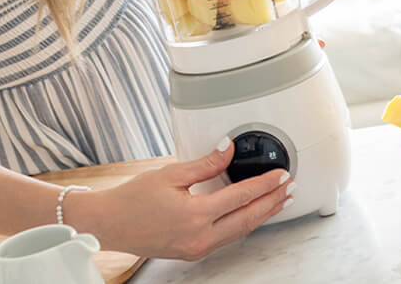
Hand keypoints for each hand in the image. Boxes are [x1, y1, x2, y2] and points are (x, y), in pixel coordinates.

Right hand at [77, 140, 293, 259]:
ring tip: (279, 201)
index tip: (281, 175)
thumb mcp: (170, 173)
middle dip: (272, 203)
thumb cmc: (132, 198)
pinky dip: (243, 224)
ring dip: (262, 215)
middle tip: (290, 188)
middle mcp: (199, 237)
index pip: (240, 197)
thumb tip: (228, 149)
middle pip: (248, 219)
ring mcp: (197, 248)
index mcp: (195, 214)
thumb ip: (204, 163)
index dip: (264, 185)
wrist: (110, 223)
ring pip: (240, 232)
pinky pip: (226, 238)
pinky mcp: (192, 252)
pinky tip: (251, 214)